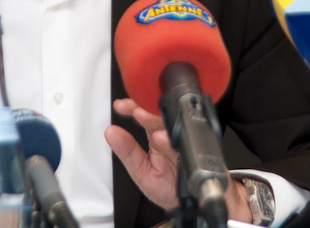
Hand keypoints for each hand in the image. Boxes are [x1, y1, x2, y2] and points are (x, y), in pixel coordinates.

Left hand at [105, 98, 253, 222]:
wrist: (194, 203)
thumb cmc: (169, 188)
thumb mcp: (141, 172)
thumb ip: (127, 153)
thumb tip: (110, 133)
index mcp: (156, 137)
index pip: (143, 115)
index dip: (132, 107)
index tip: (121, 106)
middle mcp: (170, 137)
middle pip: (160, 115)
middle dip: (147, 112)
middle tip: (136, 112)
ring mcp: (185, 142)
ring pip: (174, 125)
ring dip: (160, 124)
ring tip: (146, 124)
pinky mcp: (199, 149)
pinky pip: (189, 141)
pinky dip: (174, 141)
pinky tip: (163, 140)